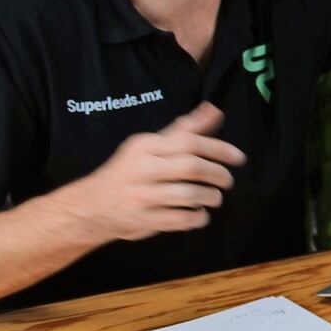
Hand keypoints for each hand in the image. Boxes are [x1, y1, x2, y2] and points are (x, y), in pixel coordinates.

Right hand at [70, 102, 245, 241]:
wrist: (91, 206)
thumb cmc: (130, 171)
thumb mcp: (151, 145)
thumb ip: (184, 130)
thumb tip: (214, 110)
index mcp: (145, 146)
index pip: (189, 142)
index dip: (219, 149)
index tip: (239, 158)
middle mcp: (142, 169)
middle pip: (191, 168)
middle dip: (218, 174)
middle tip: (227, 181)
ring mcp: (141, 197)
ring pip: (188, 195)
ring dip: (210, 197)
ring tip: (215, 198)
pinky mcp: (142, 221)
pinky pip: (179, 220)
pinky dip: (196, 218)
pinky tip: (200, 215)